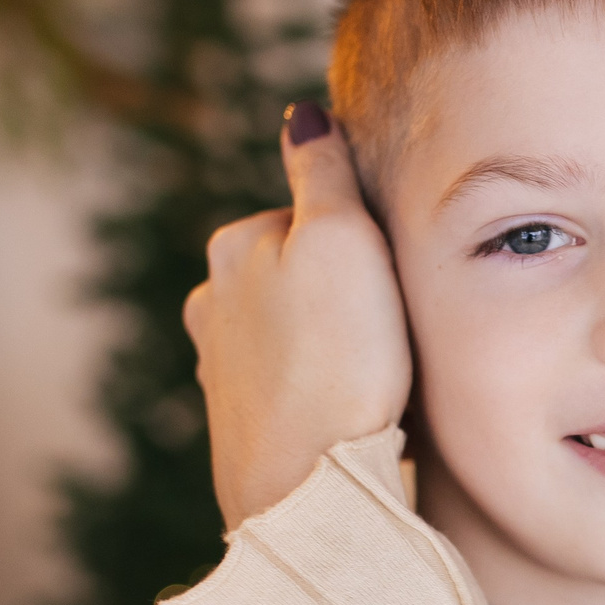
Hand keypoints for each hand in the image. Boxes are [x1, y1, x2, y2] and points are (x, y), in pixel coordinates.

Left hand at [184, 106, 413, 528]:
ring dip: (330, 347)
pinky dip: (319, 394)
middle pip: (299, 276)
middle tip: (390, 331)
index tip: (394, 281)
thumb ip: (322, 172)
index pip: (312, 218)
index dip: (365, 246)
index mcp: (233, 250)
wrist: (312, 490)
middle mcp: (209, 307)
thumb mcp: (344, 241)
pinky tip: (349, 416)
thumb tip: (302, 115)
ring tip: (375, 378)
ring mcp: (219, 371)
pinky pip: (291, 390)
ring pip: (293, 335)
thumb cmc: (339, 364)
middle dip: (341, 296)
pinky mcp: (240, 430)